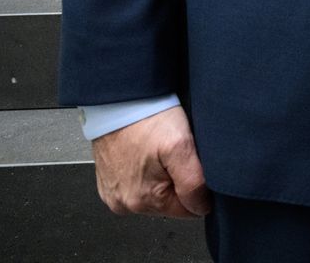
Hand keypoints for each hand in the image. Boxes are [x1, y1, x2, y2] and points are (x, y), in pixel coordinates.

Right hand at [92, 106, 210, 217]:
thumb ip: (194, 184)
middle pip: (171, 202)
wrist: (118, 100)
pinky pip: (138, 183)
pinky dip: (146, 169)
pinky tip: (145, 151)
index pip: (188, 209)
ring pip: (156, 192)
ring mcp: (115, 193)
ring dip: (162, 174)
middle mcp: (125, 203)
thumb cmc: (146, 118)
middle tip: (172, 152)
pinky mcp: (109, 182)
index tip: (189, 163)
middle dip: (178, 179)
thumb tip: (201, 208)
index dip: (197, 186)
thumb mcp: (181, 146)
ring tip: (157, 149)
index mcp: (144, 201)